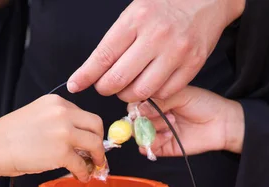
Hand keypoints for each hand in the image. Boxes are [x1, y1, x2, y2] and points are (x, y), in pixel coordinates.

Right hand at [0, 95, 104, 181]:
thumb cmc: (10, 135)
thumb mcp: (37, 115)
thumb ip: (58, 121)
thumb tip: (78, 139)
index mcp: (56, 102)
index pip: (84, 114)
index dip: (90, 130)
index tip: (90, 140)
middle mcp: (63, 113)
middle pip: (96, 125)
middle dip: (100, 141)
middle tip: (98, 153)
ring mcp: (64, 132)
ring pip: (95, 144)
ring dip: (98, 157)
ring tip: (94, 166)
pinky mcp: (62, 152)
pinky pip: (82, 164)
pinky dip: (84, 173)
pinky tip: (81, 176)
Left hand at [67, 0, 244, 102]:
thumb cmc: (166, 6)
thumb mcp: (137, 11)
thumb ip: (118, 39)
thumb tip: (96, 68)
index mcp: (136, 19)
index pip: (104, 55)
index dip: (86, 75)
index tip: (75, 85)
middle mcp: (156, 37)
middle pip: (120, 78)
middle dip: (106, 88)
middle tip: (106, 87)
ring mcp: (176, 52)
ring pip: (142, 91)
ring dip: (129, 96)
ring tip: (127, 88)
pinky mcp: (193, 65)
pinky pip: (165, 92)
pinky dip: (153, 95)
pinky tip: (150, 87)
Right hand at [130, 86, 244, 156]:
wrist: (221, 124)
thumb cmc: (204, 104)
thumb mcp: (181, 94)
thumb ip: (159, 99)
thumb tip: (138, 108)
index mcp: (156, 101)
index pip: (134, 103)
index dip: (135, 106)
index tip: (143, 106)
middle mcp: (154, 117)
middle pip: (133, 121)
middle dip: (143, 118)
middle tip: (160, 115)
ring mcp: (157, 132)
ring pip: (139, 135)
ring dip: (152, 129)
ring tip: (171, 123)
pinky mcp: (163, 147)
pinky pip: (148, 148)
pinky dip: (155, 142)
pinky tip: (169, 135)